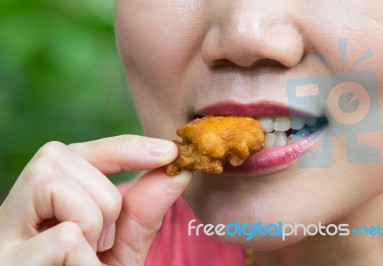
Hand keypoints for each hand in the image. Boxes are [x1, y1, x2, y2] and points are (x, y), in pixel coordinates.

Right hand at [0, 135, 191, 264]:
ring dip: (92, 225)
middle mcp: (15, 210)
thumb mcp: (124, 244)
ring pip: (56, 184)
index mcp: (44, 202)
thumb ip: (145, 208)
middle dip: (105, 200)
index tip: (169, 151)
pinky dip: (85, 258)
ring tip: (86, 258)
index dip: (125, 147)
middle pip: (62, 157)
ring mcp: (5, 235)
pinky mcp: (7, 262)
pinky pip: (64, 237)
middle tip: (102, 243)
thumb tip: (180, 170)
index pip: (79, 152)